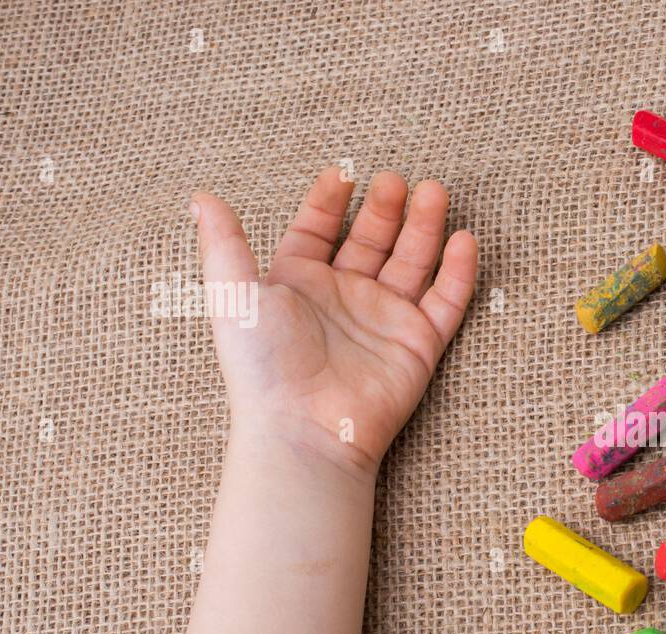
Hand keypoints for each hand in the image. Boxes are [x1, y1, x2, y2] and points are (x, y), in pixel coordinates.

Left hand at [192, 167, 477, 477]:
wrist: (304, 428)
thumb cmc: (263, 367)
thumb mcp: (234, 295)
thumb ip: (224, 243)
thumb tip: (201, 197)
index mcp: (300, 285)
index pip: (318, 232)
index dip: (330, 202)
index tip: (343, 174)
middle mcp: (345, 299)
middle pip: (373, 240)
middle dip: (387, 208)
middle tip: (400, 180)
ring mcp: (385, 320)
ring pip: (413, 262)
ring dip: (425, 227)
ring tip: (434, 191)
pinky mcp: (419, 345)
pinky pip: (446, 302)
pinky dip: (458, 272)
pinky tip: (464, 240)